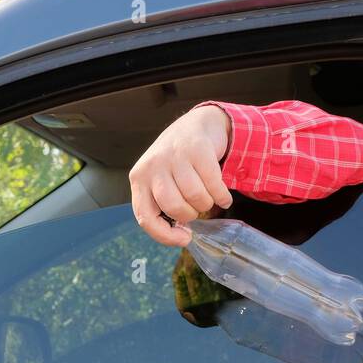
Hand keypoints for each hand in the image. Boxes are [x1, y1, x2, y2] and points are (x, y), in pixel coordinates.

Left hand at [129, 104, 233, 246]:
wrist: (198, 124)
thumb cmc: (177, 161)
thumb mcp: (161, 180)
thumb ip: (163, 204)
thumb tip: (179, 234)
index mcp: (139, 179)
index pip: (145, 217)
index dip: (165, 235)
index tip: (184, 239)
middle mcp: (153, 166)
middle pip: (173, 206)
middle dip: (190, 214)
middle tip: (195, 209)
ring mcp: (175, 155)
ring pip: (195, 196)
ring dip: (207, 203)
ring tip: (208, 197)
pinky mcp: (197, 148)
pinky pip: (213, 184)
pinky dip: (222, 195)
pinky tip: (223, 196)